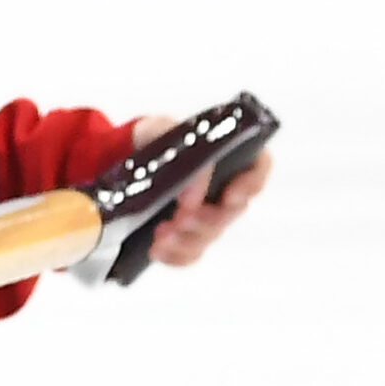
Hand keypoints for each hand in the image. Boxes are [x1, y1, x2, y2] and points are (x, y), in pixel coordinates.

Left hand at [131, 115, 273, 268]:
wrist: (126, 156)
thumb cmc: (155, 138)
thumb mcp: (163, 130)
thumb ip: (186, 153)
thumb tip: (193, 193)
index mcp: (230, 154)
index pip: (258, 168)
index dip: (252, 184)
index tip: (230, 195)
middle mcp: (225, 187)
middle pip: (233, 212)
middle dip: (209, 220)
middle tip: (183, 217)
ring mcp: (208, 215)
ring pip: (210, 237)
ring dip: (188, 240)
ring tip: (162, 233)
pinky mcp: (187, 236)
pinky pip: (189, 255)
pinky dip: (174, 256)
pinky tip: (156, 249)